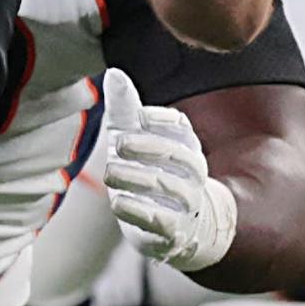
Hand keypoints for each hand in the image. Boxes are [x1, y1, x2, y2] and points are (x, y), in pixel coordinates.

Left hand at [96, 73, 237, 274]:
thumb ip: (126, 111)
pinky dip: (139, 210)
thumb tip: (114, 73)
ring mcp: (187, 204)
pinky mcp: (175, 232)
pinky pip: (163, 220)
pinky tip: (117, 202)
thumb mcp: (136, 142)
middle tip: (118, 143)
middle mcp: (192, 174)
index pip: (181, 127)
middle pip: (179, 155)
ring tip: (111, 173)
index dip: (160, 120)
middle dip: (148, 146)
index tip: (136, 117)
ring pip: (168, 186)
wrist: (182, 230)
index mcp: (186, 146)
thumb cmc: (152, 176)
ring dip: (136, 178)